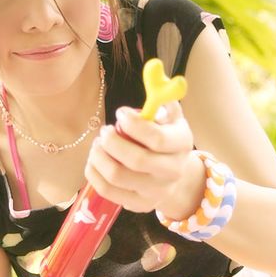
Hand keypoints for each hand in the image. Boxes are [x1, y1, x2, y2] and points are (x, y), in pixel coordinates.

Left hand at [84, 102, 202, 215]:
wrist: (175, 176)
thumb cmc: (166, 138)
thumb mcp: (170, 114)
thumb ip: (161, 94)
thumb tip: (153, 71)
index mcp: (182, 144)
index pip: (156, 138)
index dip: (132, 124)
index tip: (120, 113)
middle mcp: (172, 172)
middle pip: (135, 160)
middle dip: (112, 141)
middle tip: (104, 131)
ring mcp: (155, 192)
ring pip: (116, 176)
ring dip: (99, 156)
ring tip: (98, 144)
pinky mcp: (138, 205)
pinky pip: (107, 190)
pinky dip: (93, 172)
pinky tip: (95, 159)